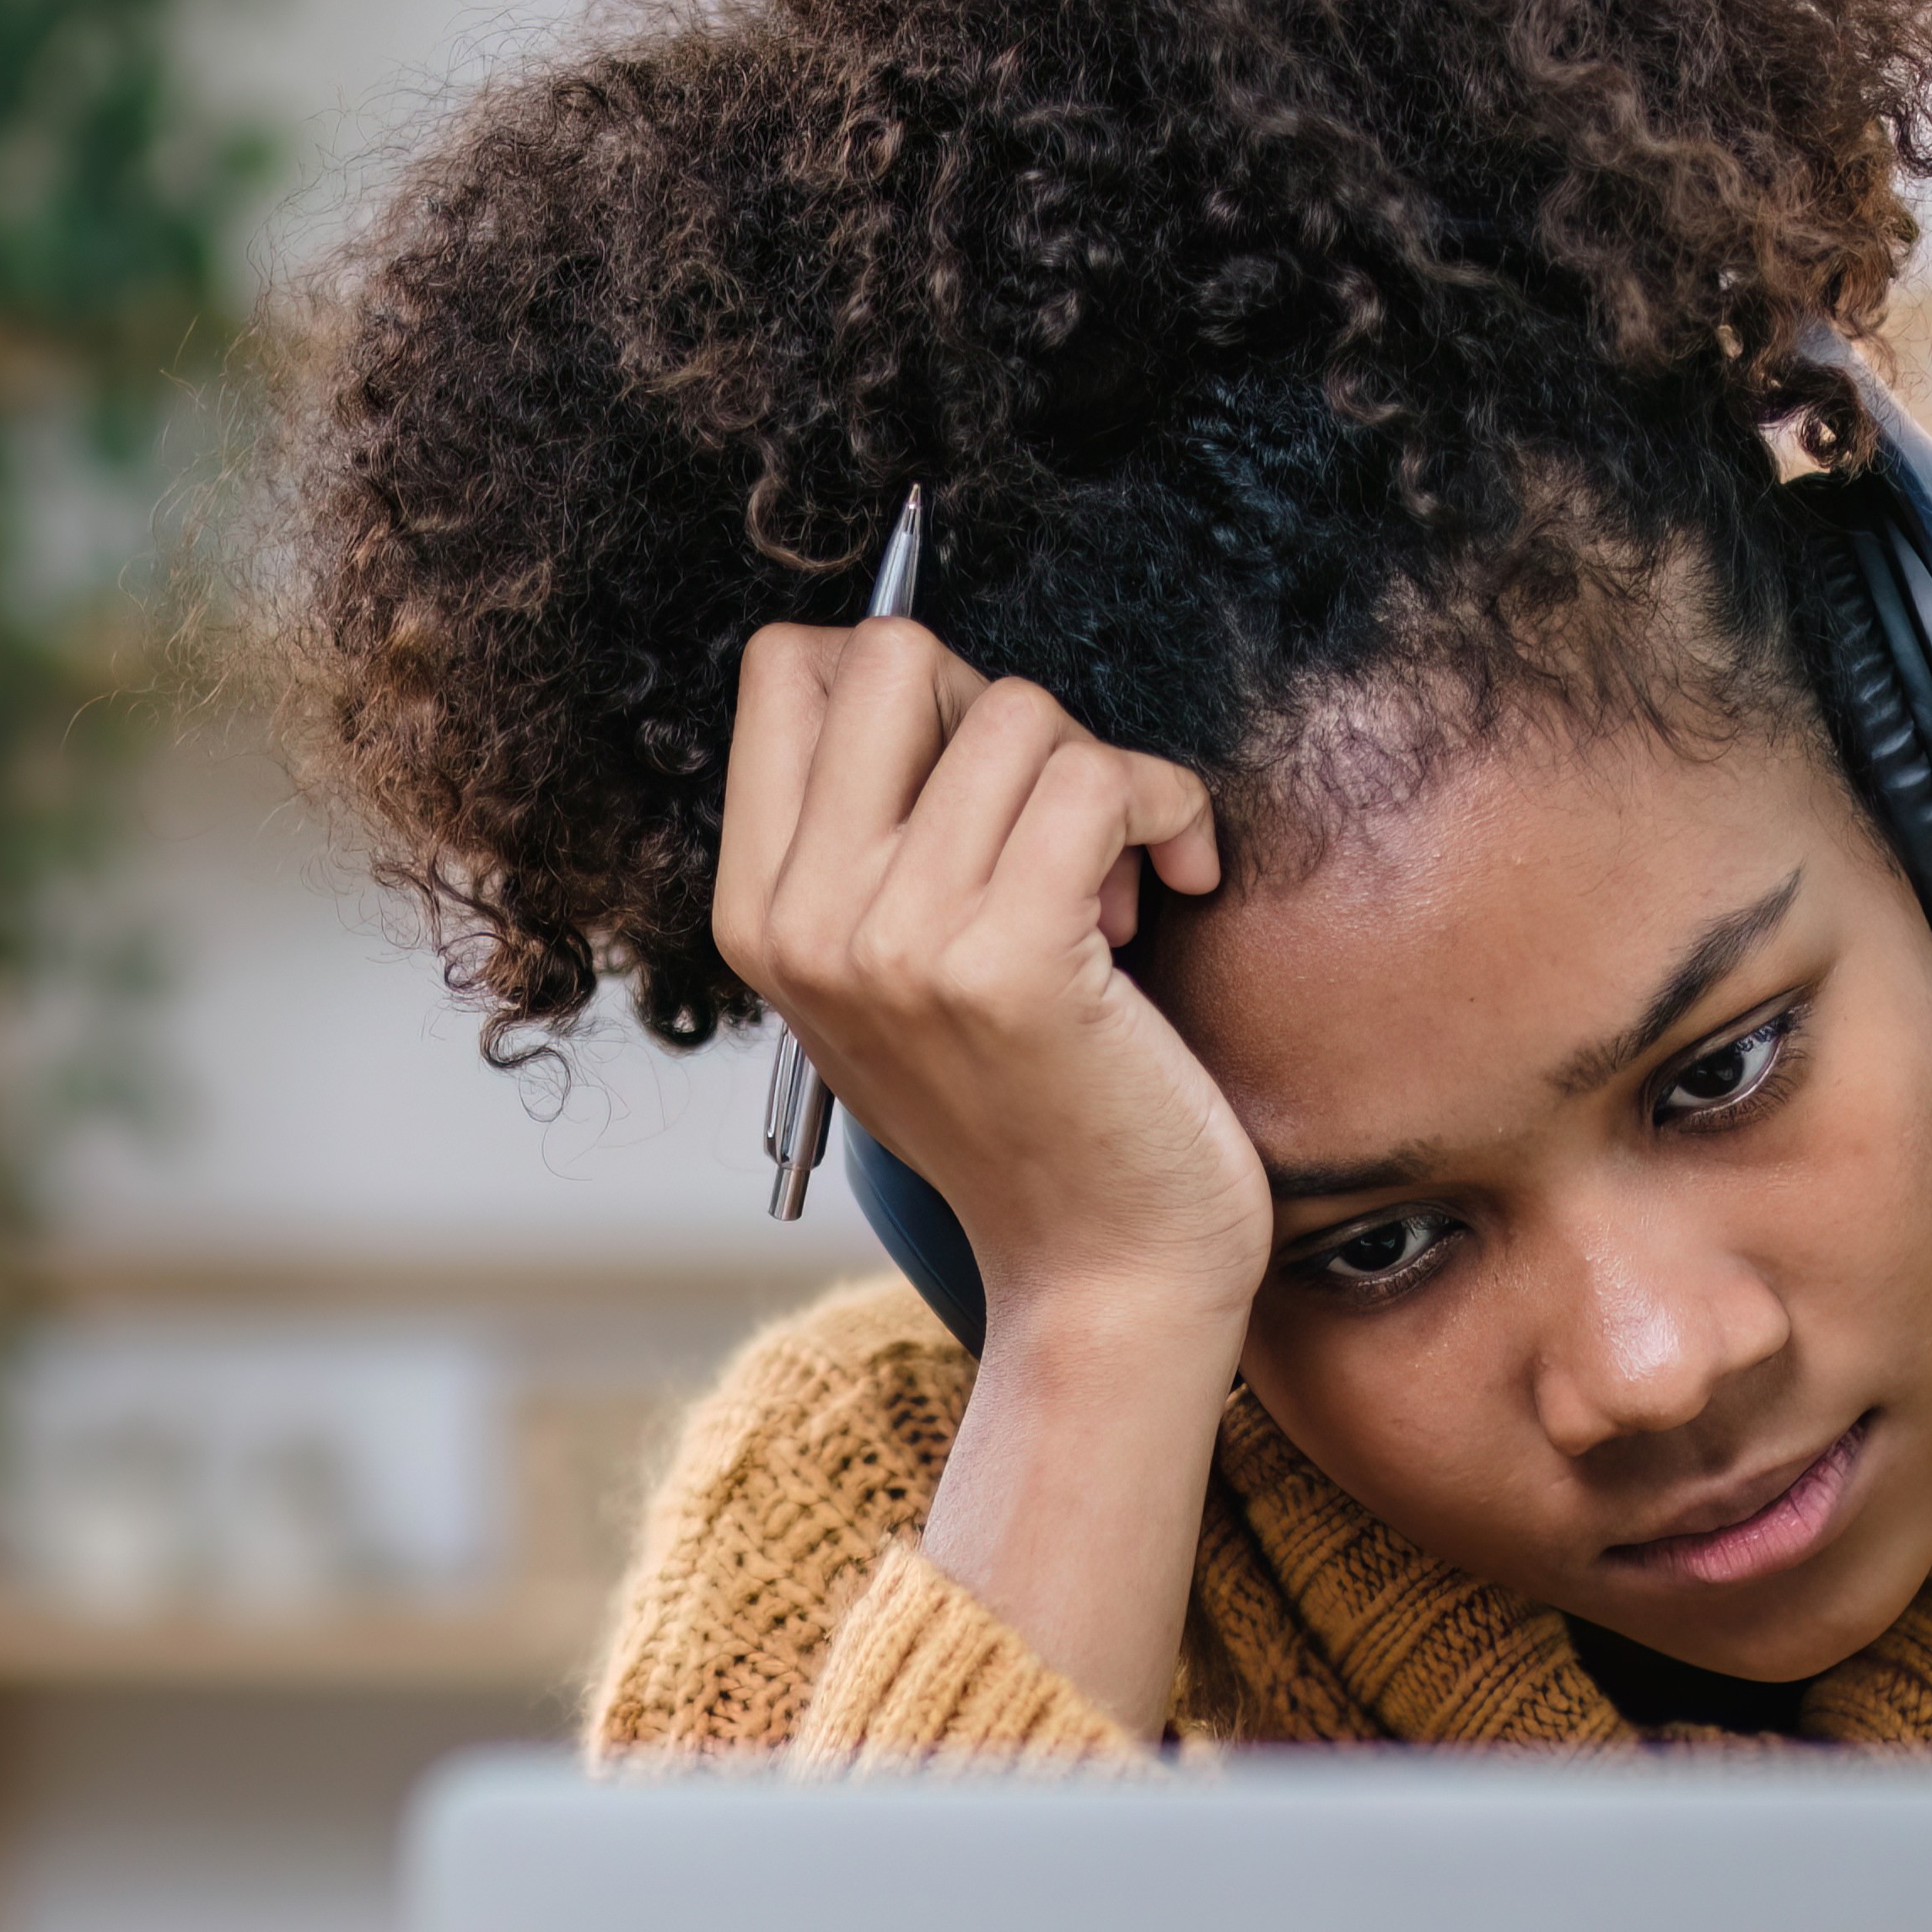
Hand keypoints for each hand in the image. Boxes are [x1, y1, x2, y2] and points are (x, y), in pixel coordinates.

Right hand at [714, 618, 1249, 1731]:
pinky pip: (1104, 780)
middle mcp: (804, 923)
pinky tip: (1174, 891)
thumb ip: (873, 835)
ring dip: (1106, 781)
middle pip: (894, 653)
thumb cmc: (1032, 1108)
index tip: (977, 781)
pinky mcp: (1010, 965)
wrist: (1103, 1278)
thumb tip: (921, 663)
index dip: (914, 685)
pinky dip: (1172, 813)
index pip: (787, 668)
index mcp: (756, 915)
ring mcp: (898, 943)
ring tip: (1116, 895)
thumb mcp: (898, 972)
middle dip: (1005, 707)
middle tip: (1053, 818)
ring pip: (1024, 715)